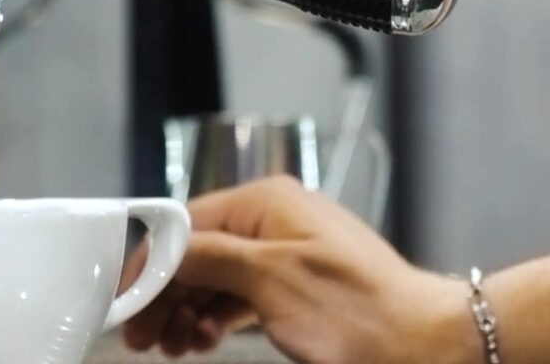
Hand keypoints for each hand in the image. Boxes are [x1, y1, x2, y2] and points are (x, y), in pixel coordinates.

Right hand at [122, 177, 472, 363]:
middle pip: (194, 252)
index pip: (183, 224)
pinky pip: (237, 295)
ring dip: (185, 311)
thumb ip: (207, 258)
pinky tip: (202, 339)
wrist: (424, 347)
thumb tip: (161, 251)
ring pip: (213, 277)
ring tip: (171, 345)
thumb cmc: (362, 313)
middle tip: (140, 333)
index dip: (148, 263)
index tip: (125, 298)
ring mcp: (285, 253)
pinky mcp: (294, 285)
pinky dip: (214, 317)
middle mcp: (273, 220)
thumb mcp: (269, 279)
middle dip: (163, 294)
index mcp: (266, 202)